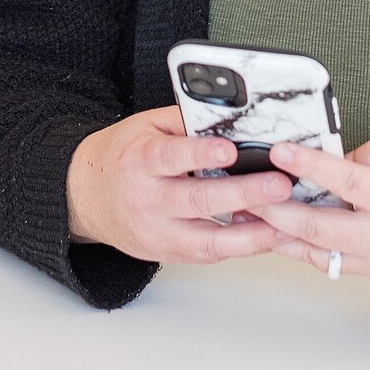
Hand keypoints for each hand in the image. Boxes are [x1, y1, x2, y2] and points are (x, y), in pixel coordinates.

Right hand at [66, 106, 292, 262]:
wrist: (86, 197)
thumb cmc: (123, 156)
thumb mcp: (146, 126)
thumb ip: (185, 122)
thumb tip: (229, 115)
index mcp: (140, 161)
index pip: (171, 158)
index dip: (201, 154)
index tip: (231, 150)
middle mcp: (148, 201)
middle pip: (196, 201)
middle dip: (242, 194)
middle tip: (279, 185)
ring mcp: (158, 233)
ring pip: (205, 241)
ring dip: (248, 235)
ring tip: (283, 224)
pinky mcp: (168, 253)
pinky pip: (207, 255)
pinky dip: (239, 247)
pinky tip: (266, 237)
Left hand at [250, 137, 369, 295]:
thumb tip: (346, 156)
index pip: (349, 181)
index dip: (311, 165)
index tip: (282, 150)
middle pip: (318, 224)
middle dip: (276, 206)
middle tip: (248, 187)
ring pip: (314, 249)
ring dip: (277, 230)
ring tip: (247, 211)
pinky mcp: (367, 270)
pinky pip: (324, 262)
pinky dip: (295, 247)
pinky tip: (274, 233)